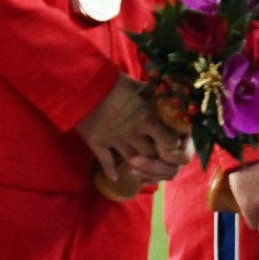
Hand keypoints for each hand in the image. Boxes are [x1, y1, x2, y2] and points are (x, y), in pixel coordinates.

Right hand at [79, 79, 190, 193]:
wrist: (85, 83)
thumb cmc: (117, 82)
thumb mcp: (143, 88)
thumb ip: (158, 99)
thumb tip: (173, 102)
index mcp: (149, 118)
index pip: (170, 143)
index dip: (171, 144)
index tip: (169, 141)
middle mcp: (134, 132)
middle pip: (152, 155)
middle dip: (156, 156)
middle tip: (156, 154)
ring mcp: (115, 140)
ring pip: (133, 161)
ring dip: (137, 164)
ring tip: (139, 162)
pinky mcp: (98, 142)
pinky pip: (106, 163)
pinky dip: (111, 172)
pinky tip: (115, 177)